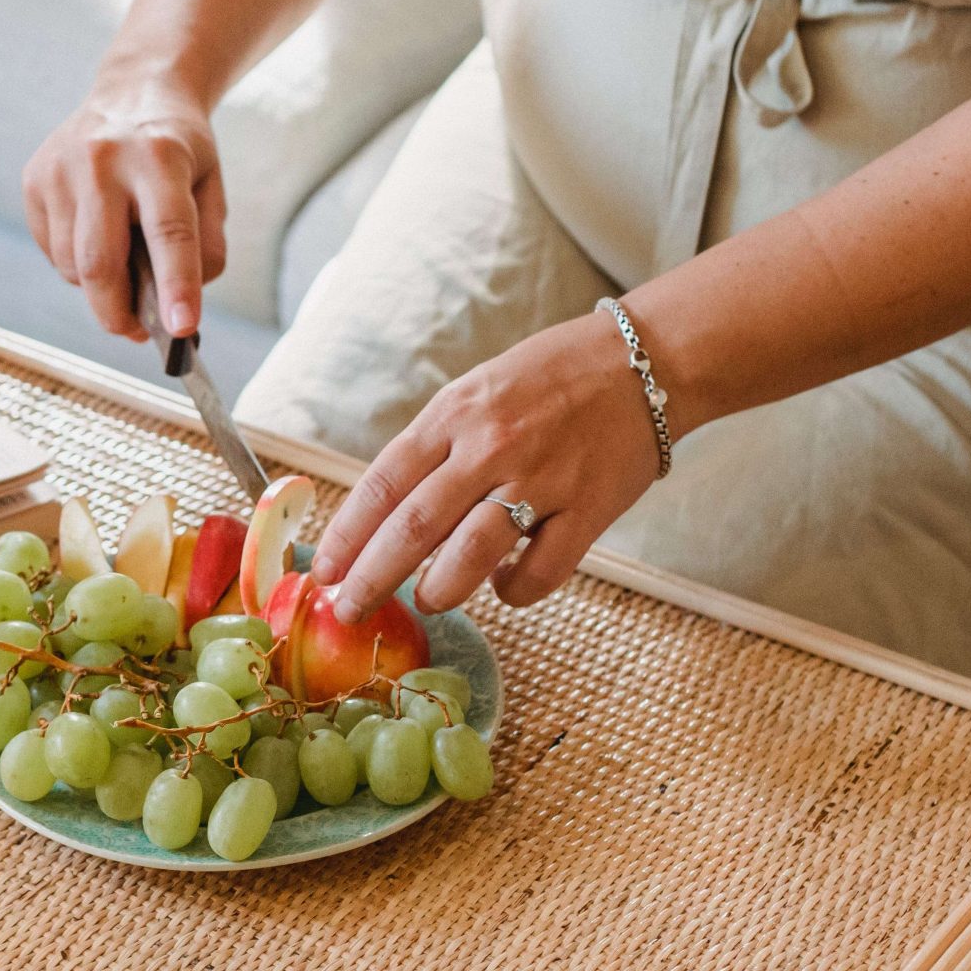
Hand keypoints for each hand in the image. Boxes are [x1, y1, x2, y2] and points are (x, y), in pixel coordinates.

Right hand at [23, 84, 226, 340]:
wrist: (133, 90)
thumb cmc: (179, 151)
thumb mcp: (211, 187)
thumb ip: (206, 248)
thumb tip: (177, 311)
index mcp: (160, 157)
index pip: (169, 231)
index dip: (176, 285)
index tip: (181, 330)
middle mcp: (103, 159)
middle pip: (100, 262)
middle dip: (117, 313)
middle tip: (137, 331)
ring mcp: (60, 168)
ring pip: (72, 266)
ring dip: (99, 287)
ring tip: (123, 262)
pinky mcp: (34, 180)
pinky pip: (53, 252)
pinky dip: (76, 264)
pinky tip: (97, 234)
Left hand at [311, 314, 660, 619]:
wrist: (647, 360)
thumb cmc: (551, 377)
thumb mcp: (476, 391)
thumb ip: (436, 446)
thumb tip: (388, 512)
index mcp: (453, 414)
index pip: (382, 485)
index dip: (347, 535)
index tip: (323, 571)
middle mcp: (490, 446)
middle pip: (413, 528)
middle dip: (371, 578)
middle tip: (348, 609)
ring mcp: (541, 479)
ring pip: (469, 556)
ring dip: (438, 591)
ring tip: (425, 601)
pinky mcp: (588, 508)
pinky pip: (539, 571)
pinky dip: (513, 590)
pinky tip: (504, 585)